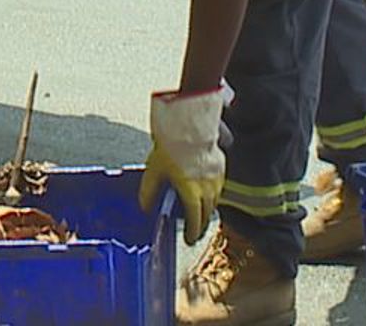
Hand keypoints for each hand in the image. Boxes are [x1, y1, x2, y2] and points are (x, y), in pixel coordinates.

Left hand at [139, 85, 231, 244]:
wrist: (190, 126)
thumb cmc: (172, 147)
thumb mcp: (154, 171)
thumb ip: (149, 191)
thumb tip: (144, 207)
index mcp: (192, 193)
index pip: (194, 220)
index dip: (192, 232)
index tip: (189, 239)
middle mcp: (207, 188)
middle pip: (207, 213)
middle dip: (201, 224)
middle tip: (196, 230)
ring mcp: (216, 177)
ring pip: (216, 200)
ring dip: (209, 209)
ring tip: (202, 212)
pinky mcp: (221, 165)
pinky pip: (220, 185)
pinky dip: (214, 192)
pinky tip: (209, 189)